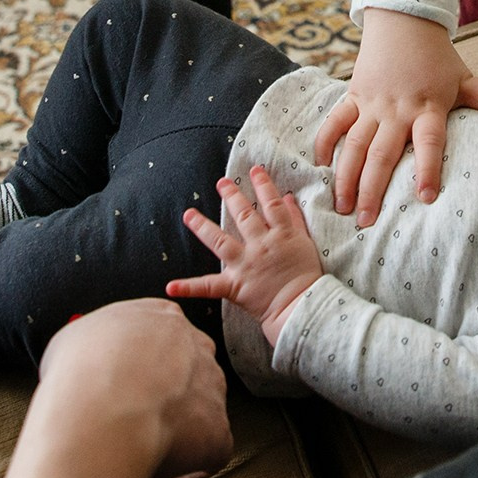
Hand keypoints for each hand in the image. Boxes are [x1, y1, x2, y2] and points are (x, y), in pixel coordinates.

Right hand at [0, 298, 230, 477]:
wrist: (102, 405)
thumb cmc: (82, 370)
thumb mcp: (75, 338)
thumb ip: (94, 343)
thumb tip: (82, 358)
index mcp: (161, 318)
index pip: (164, 337)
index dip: (147, 364)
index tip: (129, 384)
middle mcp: (195, 346)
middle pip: (190, 369)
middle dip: (168, 394)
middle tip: (137, 415)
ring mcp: (212, 387)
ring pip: (202, 408)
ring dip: (179, 429)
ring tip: (145, 446)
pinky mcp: (218, 429)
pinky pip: (211, 452)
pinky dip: (188, 469)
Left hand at [168, 166, 323, 346]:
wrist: (302, 306)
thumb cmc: (307, 275)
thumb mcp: (305, 242)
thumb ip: (295, 219)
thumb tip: (287, 197)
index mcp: (281, 234)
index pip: (271, 204)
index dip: (263, 185)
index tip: (254, 171)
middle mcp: (261, 245)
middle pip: (244, 216)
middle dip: (232, 197)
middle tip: (221, 182)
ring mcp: (245, 265)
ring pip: (220, 241)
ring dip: (202, 227)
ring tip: (188, 214)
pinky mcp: (234, 286)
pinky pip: (208, 287)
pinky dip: (189, 288)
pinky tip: (170, 286)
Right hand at [317, 8, 477, 225]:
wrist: (403, 22)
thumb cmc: (437, 57)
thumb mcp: (466, 78)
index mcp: (428, 107)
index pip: (429, 142)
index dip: (428, 168)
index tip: (426, 198)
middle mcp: (397, 109)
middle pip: (382, 153)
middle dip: (372, 188)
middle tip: (366, 220)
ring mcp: (372, 103)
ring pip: (354, 143)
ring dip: (346, 175)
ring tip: (340, 206)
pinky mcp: (353, 95)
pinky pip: (335, 121)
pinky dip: (324, 141)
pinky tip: (319, 166)